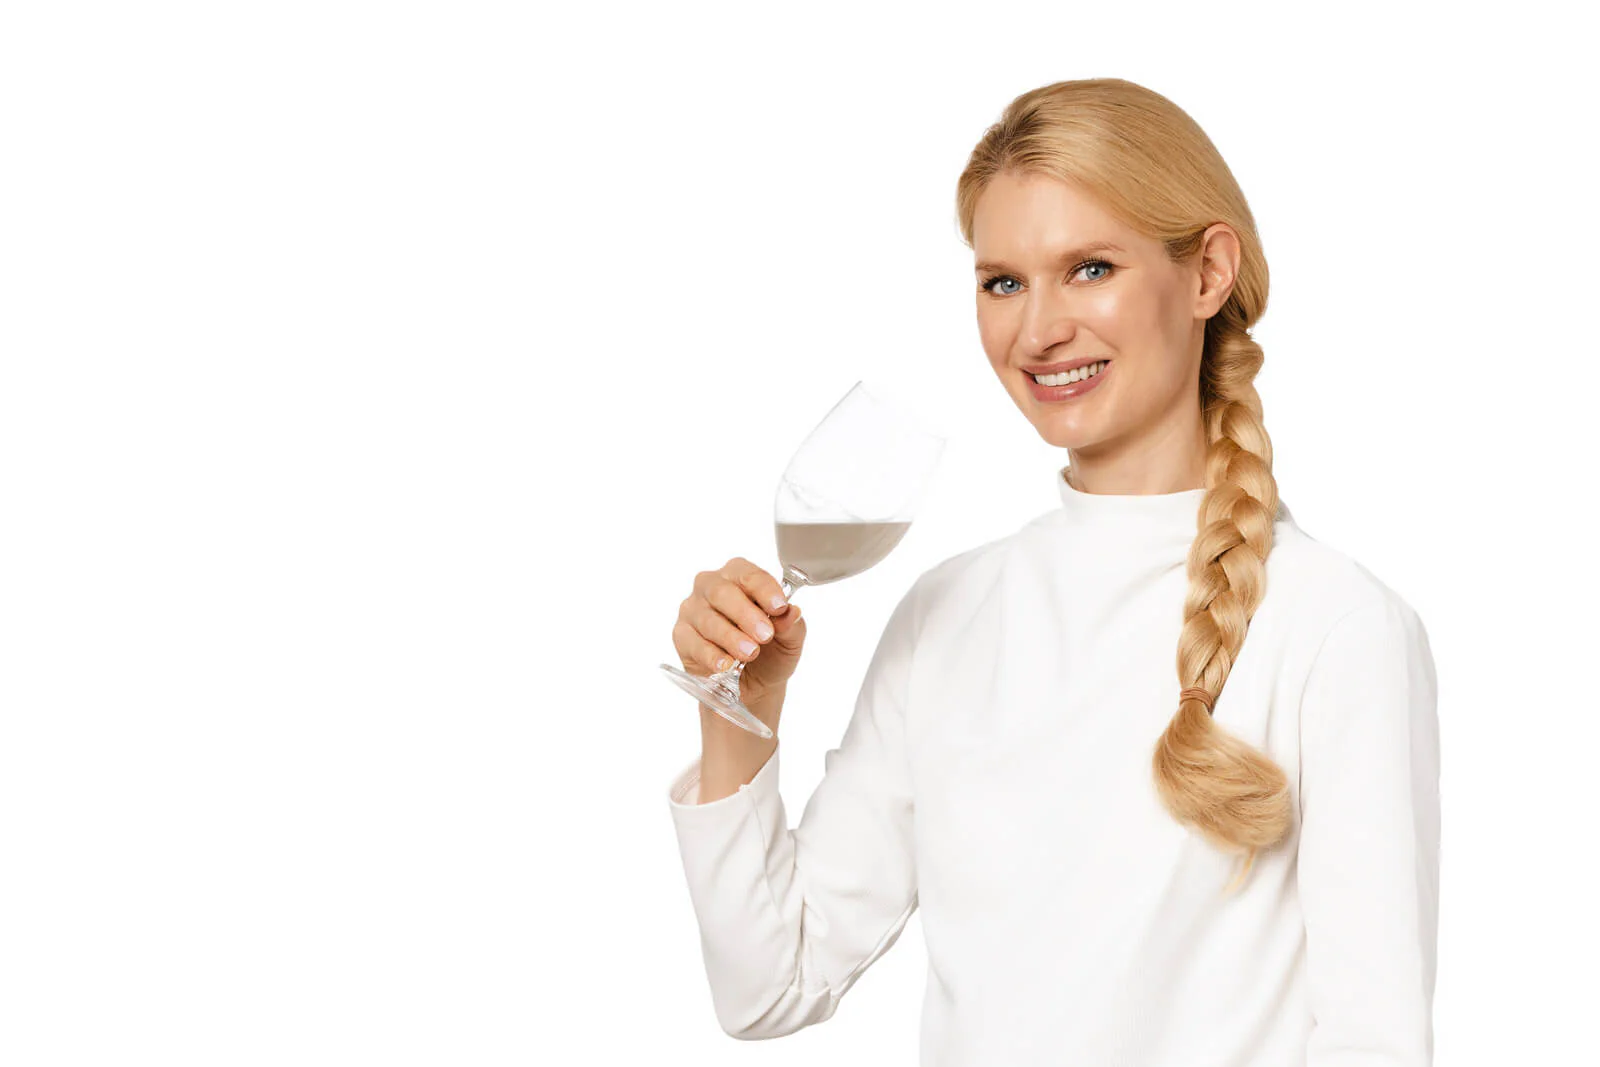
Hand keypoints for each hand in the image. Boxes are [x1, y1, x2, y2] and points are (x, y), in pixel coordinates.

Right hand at [672, 556, 806, 710]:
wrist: (754, 686)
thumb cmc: (771, 652)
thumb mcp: (790, 640)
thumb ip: (791, 625)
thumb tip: (792, 612)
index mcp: (739, 576)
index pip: (749, 575)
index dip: (765, 589)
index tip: (779, 607)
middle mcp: (711, 587)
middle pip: (722, 592)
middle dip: (746, 614)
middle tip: (765, 635)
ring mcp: (692, 610)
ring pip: (707, 619)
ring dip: (731, 637)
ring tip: (750, 654)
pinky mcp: (682, 636)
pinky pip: (692, 642)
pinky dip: (711, 655)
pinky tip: (726, 665)